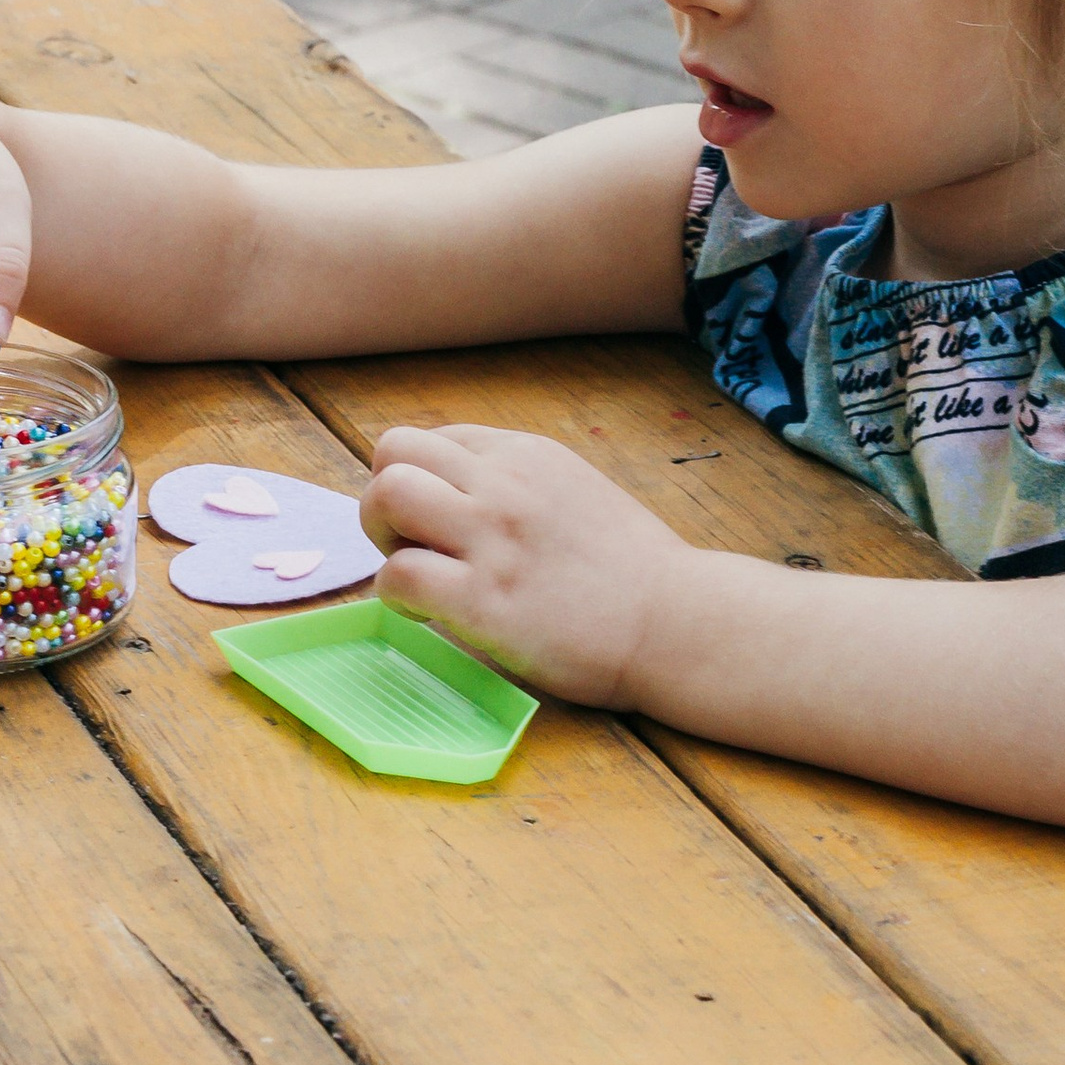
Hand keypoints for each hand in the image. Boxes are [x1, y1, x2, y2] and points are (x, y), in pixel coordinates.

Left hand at [363, 423, 687, 709]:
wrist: (680, 624)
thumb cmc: (634, 573)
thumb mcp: (575, 492)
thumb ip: (519, 484)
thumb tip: (459, 494)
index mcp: (526, 454)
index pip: (432, 440)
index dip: (422, 483)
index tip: (444, 525)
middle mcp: (504, 483)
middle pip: (393, 452)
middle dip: (387, 500)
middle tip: (416, 546)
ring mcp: (492, 538)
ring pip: (386, 496)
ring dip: (384, 540)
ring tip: (419, 575)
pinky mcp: (484, 599)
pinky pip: (397, 575)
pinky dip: (396, 596)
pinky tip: (431, 613)